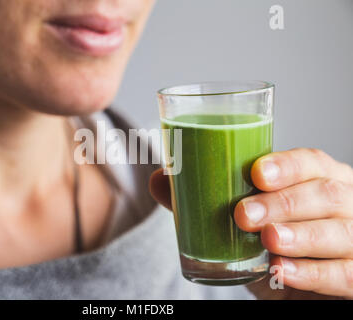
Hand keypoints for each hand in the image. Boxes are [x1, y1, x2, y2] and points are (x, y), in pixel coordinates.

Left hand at [149, 148, 352, 298]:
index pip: (312, 162)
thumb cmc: (268, 246)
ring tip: (268, 240)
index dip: (288, 165)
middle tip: (243, 215)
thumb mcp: (238, 225)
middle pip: (325, 194)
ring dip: (301, 235)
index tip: (256, 173)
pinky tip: (282, 272)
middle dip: (283, 203)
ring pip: (340, 232)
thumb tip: (159, 179)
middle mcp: (344, 204)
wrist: (294, 288)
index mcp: (318, 180)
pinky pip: (346, 274)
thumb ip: (202, 202)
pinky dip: (314, 274)